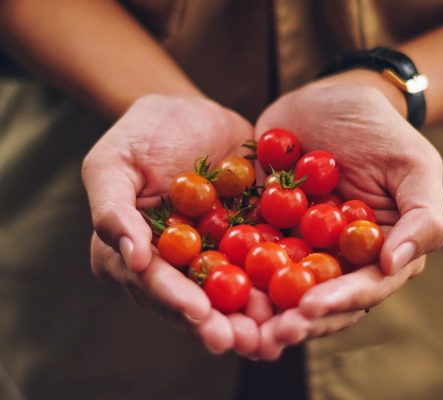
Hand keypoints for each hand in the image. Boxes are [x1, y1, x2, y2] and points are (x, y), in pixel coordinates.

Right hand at [82, 94, 269, 354]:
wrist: (190, 113)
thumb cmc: (142, 135)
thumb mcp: (112, 163)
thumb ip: (113, 210)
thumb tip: (132, 259)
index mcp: (136, 253)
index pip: (154, 283)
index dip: (175, 300)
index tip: (199, 313)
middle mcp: (176, 264)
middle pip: (195, 299)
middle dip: (219, 323)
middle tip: (243, 340)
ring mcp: (214, 254)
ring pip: (232, 291)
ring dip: (253, 314)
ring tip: (275, 330)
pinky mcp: (246, 238)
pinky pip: (263, 260)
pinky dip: (280, 278)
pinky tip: (301, 291)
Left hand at [253, 79, 442, 356]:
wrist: (328, 98)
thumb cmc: (378, 129)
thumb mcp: (413, 164)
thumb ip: (423, 216)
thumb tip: (395, 264)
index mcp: (377, 252)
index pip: (362, 288)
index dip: (338, 302)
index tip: (308, 309)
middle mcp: (337, 258)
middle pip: (318, 299)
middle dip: (294, 319)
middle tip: (268, 334)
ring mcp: (298, 245)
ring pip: (280, 287)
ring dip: (261, 310)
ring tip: (238, 326)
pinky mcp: (264, 228)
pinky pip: (246, 253)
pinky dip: (232, 271)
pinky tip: (211, 285)